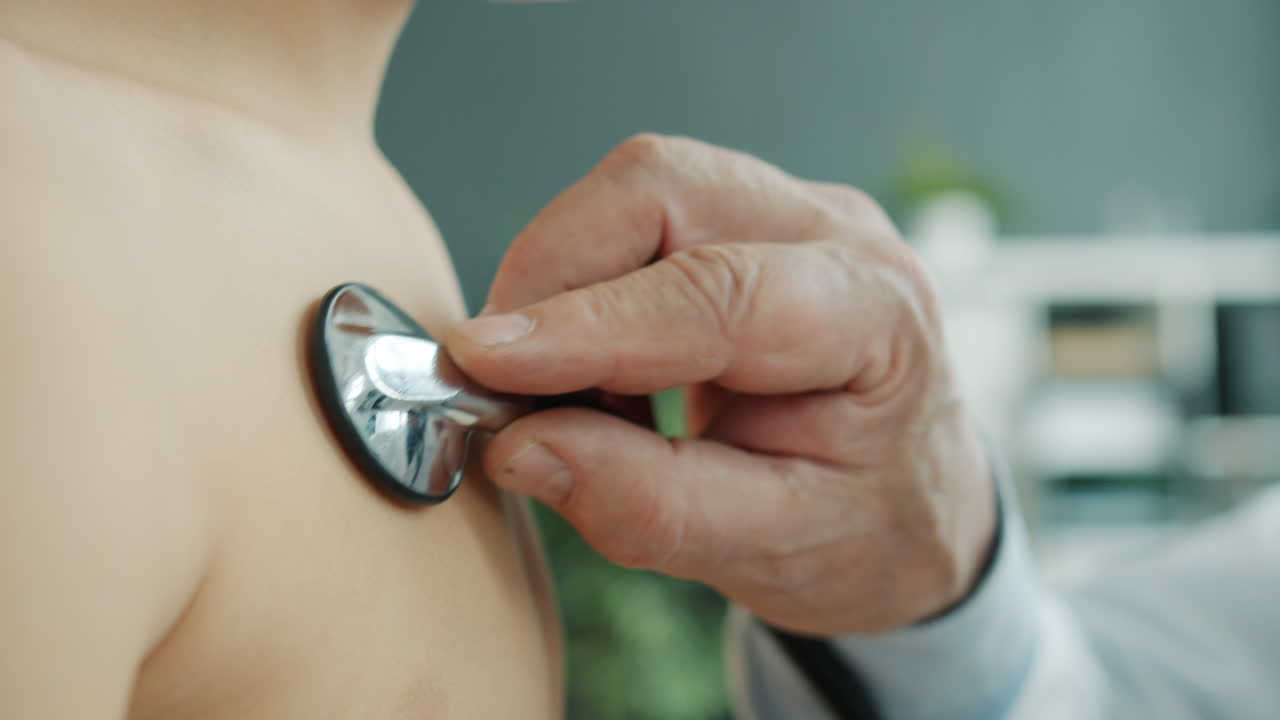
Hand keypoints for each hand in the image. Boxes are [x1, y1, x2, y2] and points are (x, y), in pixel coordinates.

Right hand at [444, 135, 995, 634]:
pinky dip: (578, 286)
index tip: (483, 361)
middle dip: (552, 277)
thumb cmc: (861, 530)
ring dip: (560, 282)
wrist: (911, 500)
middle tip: (498, 381)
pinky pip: (632, 216)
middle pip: (662, 191)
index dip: (589, 324)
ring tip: (558, 390)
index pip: (718, 294)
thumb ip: (651, 507)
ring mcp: (790, 209)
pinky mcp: (742, 214)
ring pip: (636, 190)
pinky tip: (592, 368)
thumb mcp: (772, 552)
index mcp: (878, 319)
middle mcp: (838, 235)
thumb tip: (520, 447)